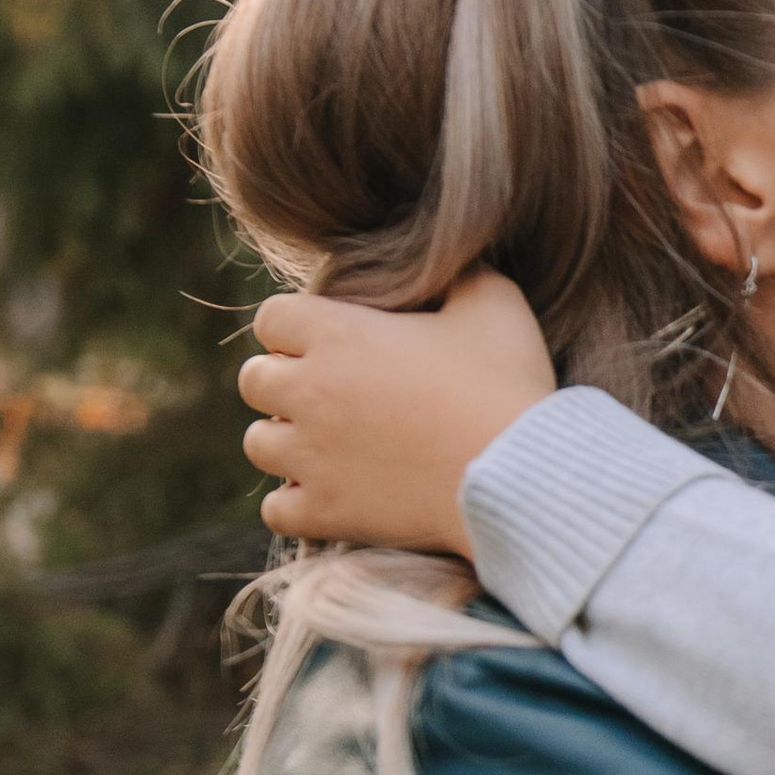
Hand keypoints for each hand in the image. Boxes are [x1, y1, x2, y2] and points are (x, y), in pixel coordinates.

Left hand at [238, 269, 556, 551]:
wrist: (521, 476)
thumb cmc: (507, 385)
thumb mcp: (494, 303)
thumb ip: (459, 273)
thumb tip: (448, 262)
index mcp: (337, 334)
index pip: (271, 317)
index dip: (297, 327)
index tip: (330, 341)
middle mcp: (310, 392)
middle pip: (252, 380)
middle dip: (283, 382)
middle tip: (329, 394)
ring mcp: (312, 457)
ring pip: (257, 444)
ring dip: (285, 441)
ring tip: (326, 445)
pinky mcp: (326, 512)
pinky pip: (276, 510)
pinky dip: (295, 504)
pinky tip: (330, 494)